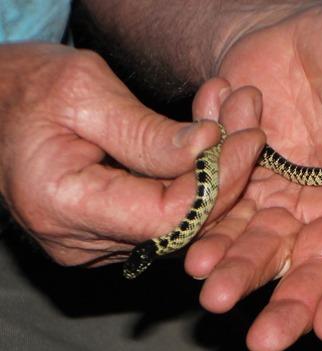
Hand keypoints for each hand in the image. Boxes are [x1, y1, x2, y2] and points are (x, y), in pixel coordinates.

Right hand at [0, 43, 263, 266]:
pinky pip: (166, 215)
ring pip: (180, 222)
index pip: (168, 216)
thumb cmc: (27, 90)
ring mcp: (95, 244)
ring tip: (235, 119)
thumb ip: (146, 132)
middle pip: (181, 225)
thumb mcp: (84, 92)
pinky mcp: (110, 234)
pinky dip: (193, 179)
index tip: (249, 136)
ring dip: (216, 172)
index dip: (218, 180)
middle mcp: (79, 240)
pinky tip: (211, 139)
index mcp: (64, 206)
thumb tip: (207, 147)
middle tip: (251, 120)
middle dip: (226, 172)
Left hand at [185, 0, 321, 350]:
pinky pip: (228, 217)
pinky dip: (212, 235)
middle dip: (293, 303)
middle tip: (264, 341)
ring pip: (269, 249)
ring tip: (214, 295)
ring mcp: (292, 199)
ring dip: (243, 275)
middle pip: (320, 265)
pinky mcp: (247, 184)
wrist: (292, 27)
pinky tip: (193, 253)